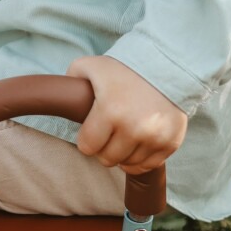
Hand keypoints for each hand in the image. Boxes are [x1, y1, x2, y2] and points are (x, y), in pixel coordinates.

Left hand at [69, 55, 187, 174]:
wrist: (166, 65)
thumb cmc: (123, 68)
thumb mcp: (89, 66)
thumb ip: (69, 80)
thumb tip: (59, 97)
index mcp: (109, 111)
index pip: (87, 147)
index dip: (86, 140)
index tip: (90, 131)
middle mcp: (133, 128)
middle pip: (107, 158)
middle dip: (103, 148)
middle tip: (107, 134)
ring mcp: (154, 137)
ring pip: (127, 164)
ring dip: (122, 153)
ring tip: (122, 136)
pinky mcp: (170, 143)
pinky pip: (148, 165)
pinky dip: (140, 158)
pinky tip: (136, 145)